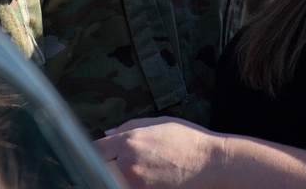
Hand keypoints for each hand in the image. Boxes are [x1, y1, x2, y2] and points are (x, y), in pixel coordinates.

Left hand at [94, 117, 221, 188]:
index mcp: (130, 141)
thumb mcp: (159, 123)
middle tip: (111, 164)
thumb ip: (129, 127)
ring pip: (111, 180)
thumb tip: (107, 133)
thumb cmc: (188, 140)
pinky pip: (126, 188)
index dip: (94, 151)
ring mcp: (135, 184)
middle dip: (103, 166)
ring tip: (134, 169)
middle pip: (99, 169)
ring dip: (115, 176)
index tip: (97, 154)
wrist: (211, 165)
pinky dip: (128, 183)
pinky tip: (142, 178)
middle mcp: (128, 164)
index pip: (95, 149)